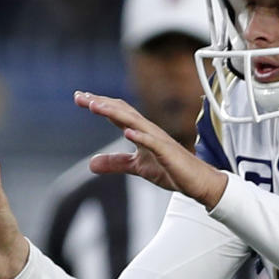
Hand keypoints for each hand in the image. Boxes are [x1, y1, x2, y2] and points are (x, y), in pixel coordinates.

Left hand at [74, 91, 227, 208]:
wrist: (197, 182)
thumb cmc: (171, 170)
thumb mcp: (137, 167)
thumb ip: (116, 163)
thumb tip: (91, 164)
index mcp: (141, 132)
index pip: (117, 113)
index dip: (99, 104)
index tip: (80, 98)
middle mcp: (149, 131)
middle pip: (123, 111)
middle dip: (101, 103)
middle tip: (81, 96)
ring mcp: (159, 141)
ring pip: (135, 122)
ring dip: (115, 113)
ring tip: (96, 106)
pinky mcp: (168, 153)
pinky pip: (153, 143)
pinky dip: (140, 136)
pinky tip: (128, 132)